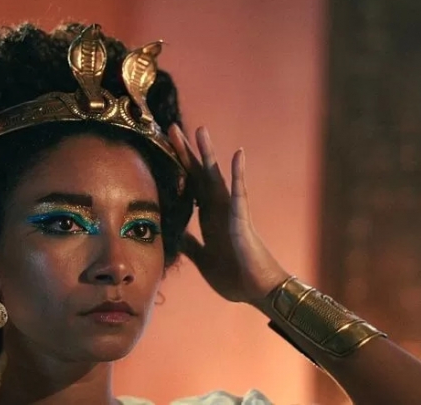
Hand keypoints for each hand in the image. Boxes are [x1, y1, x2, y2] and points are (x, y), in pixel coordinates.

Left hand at [168, 125, 288, 304]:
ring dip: (208, 154)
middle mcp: (217, 209)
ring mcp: (230, 211)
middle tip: (170, 128)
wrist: (258, 291)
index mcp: (207, 217)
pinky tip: (237, 155)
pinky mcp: (242, 220)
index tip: (161, 148)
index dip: (176, 168)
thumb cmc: (234, 275)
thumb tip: (176, 233)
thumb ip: (191, 244)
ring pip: (216, 177)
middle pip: (198, 174)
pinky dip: (238, 174)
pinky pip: (240, 194)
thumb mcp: (203, 258)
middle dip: (184, 152)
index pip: (188, 186)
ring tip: (200, 130)